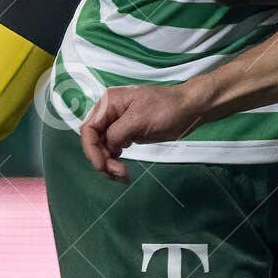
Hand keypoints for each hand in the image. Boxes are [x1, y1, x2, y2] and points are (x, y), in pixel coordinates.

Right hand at [80, 83, 204, 180]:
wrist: (189, 109)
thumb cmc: (166, 108)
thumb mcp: (138, 119)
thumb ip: (117, 133)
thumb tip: (108, 147)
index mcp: (108, 103)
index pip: (88, 128)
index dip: (91, 149)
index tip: (102, 165)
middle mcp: (109, 113)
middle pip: (94, 140)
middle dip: (101, 159)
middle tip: (117, 172)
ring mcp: (118, 124)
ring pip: (103, 148)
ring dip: (108, 164)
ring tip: (123, 175)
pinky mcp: (127, 134)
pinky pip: (113, 150)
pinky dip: (115, 162)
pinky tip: (123, 171)